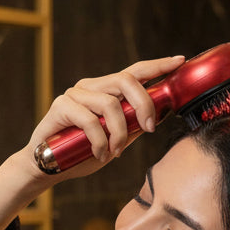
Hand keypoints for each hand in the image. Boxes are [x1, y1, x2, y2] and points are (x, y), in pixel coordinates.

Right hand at [24, 54, 186, 179]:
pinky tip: (98, 154)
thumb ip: (133, 126)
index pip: (135, 72)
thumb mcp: (116, 140)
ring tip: (114, 151)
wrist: (50, 167)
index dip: (158, 66)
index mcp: (106, 91)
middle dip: (144, 104)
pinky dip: (99, 141)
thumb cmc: (82, 153)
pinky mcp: (61, 106)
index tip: (179, 61)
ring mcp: (75, 94)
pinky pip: (90, 120)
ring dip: (119, 133)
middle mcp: (91, 87)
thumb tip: (161, 115)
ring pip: (110, 104)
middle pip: (126, 80)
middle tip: (149, 128)